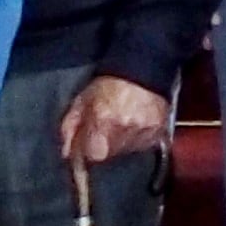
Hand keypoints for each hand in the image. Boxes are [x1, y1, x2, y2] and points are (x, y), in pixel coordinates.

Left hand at [56, 76, 170, 166]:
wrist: (142, 71)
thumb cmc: (109, 84)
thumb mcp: (82, 100)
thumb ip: (70, 127)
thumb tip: (66, 153)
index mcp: (102, 118)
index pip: (93, 155)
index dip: (89, 150)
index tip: (89, 144)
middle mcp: (125, 126)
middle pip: (110, 154)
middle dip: (104, 145)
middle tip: (106, 127)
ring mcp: (144, 130)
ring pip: (126, 151)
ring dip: (121, 143)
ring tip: (122, 123)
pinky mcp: (158, 131)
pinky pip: (143, 146)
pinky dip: (137, 139)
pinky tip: (135, 124)